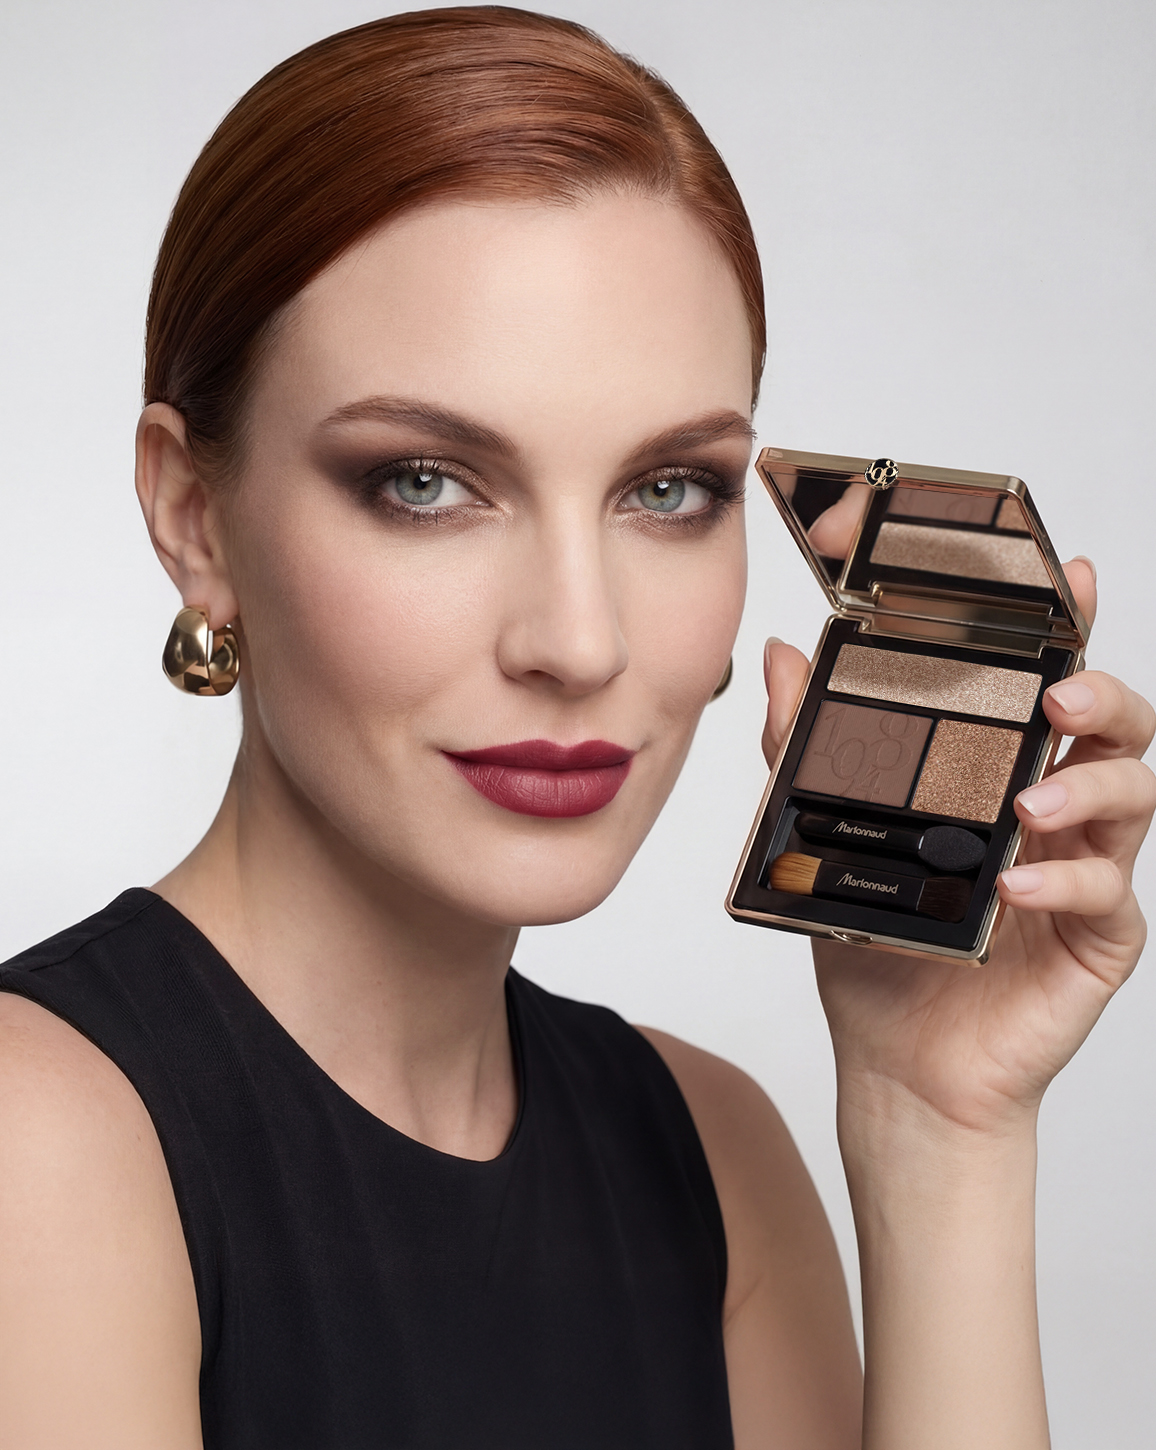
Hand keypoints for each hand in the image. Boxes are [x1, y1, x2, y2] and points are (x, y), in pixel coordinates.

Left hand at [762, 558, 1155, 1133]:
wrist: (897, 1063)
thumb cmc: (879, 947)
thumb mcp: (832, 839)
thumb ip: (807, 747)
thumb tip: (785, 656)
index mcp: (1004, 774)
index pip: (1046, 689)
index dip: (1070, 631)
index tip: (1072, 579)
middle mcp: (1055, 812)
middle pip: (1117, 729)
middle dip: (1103, 695)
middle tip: (1062, 693)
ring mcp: (1085, 871)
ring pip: (1134, 798)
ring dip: (1090, 786)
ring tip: (1031, 801)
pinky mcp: (1099, 937)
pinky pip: (1109, 894)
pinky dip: (1066, 881)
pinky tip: (1016, 883)